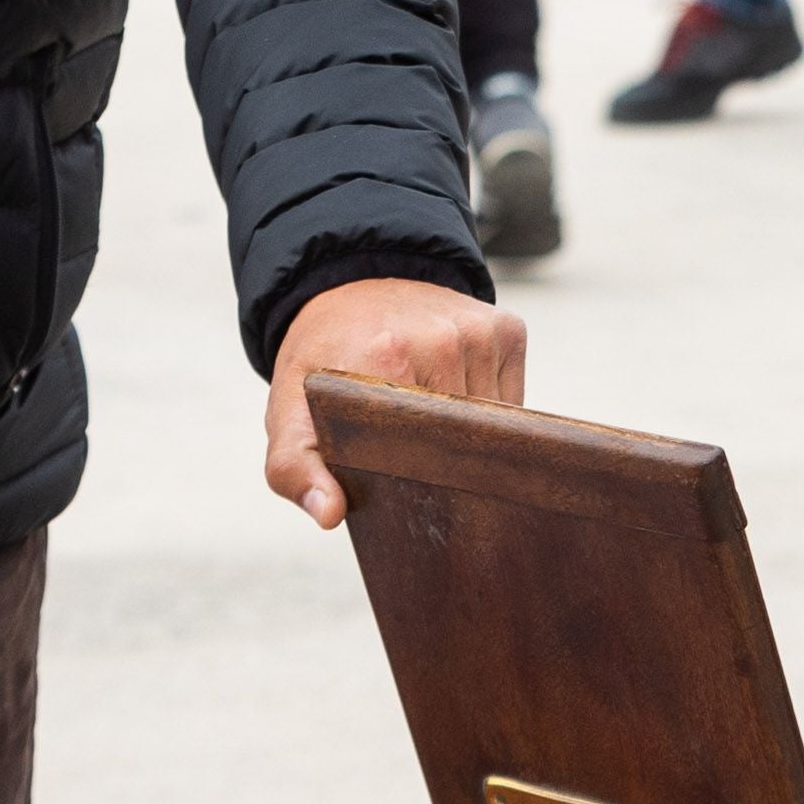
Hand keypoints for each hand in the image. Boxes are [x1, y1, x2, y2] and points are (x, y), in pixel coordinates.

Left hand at [262, 276, 530, 527]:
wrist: (350, 289)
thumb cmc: (323, 363)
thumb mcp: (290, 418)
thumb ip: (296, 471)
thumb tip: (330, 514)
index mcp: (387, 357)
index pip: (425, 448)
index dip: (421, 477)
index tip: (408, 487)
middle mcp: (442, 338)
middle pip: (466, 439)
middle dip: (448, 460)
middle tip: (415, 454)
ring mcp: (479, 330)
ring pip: (497, 422)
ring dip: (472, 434)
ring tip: (433, 420)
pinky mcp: (507, 327)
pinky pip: (513, 397)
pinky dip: (492, 408)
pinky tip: (457, 395)